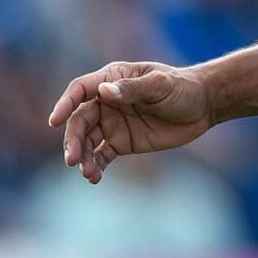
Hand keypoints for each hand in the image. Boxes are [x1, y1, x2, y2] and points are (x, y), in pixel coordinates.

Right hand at [48, 61, 213, 182]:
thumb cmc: (182, 88)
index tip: (54, 120)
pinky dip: (95, 166)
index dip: (65, 104)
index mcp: (112, 79)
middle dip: (73, 140)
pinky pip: (101, 155)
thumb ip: (133, 88)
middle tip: (72, 159)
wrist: (203, 107)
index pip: (80, 90)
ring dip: (82, 157)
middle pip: (79, 120)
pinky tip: (95, 178)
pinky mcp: (121, 143)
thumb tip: (105, 92)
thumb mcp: (161, 85)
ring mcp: (112, 123)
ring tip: (87, 173)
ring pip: (87, 141)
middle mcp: (106, 102)